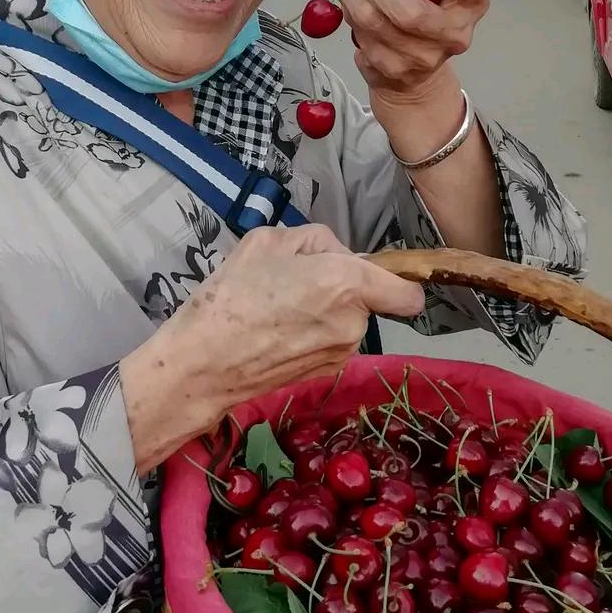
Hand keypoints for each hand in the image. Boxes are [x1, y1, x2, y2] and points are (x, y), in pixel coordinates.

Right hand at [121, 226, 423, 469]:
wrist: (203, 363)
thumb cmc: (232, 295)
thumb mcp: (267, 241)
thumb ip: (313, 239)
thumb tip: (333, 254)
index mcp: (346, 283)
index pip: (407, 292)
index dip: (397, 280)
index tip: (372, 273)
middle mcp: (354, 322)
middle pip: (368, 297)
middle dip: (341, 286)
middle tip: (295, 280)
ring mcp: (341, 353)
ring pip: (348, 320)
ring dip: (326, 310)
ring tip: (279, 306)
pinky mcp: (324, 373)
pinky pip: (331, 341)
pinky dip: (313, 333)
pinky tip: (277, 330)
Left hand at [338, 0, 490, 99]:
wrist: (418, 75)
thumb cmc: (427, 8)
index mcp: (472, 3)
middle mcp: (454, 34)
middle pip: (409, 11)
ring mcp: (423, 59)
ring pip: (373, 22)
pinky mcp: (392, 72)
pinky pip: (359, 38)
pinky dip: (351, 17)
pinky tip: (359, 11)